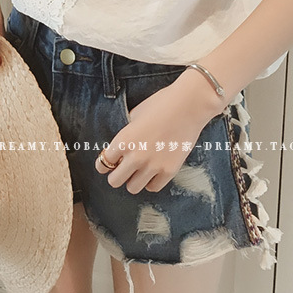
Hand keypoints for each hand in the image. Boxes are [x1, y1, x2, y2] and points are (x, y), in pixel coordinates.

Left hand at [94, 72, 216, 194]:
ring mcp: (153, 166)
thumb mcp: (136, 114)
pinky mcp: (169, 172)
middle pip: (115, 181)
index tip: (108, 163)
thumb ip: (127, 133)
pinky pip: (153, 188)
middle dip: (117, 174)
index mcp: (123, 140)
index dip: (104, 164)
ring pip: (132, 188)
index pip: (103, 164)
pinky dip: (151, 181)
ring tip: (139, 170)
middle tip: (123, 168)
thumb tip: (122, 146)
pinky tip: (153, 171)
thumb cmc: (162, 103)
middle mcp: (135, 156)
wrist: (189, 105)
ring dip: (134, 180)